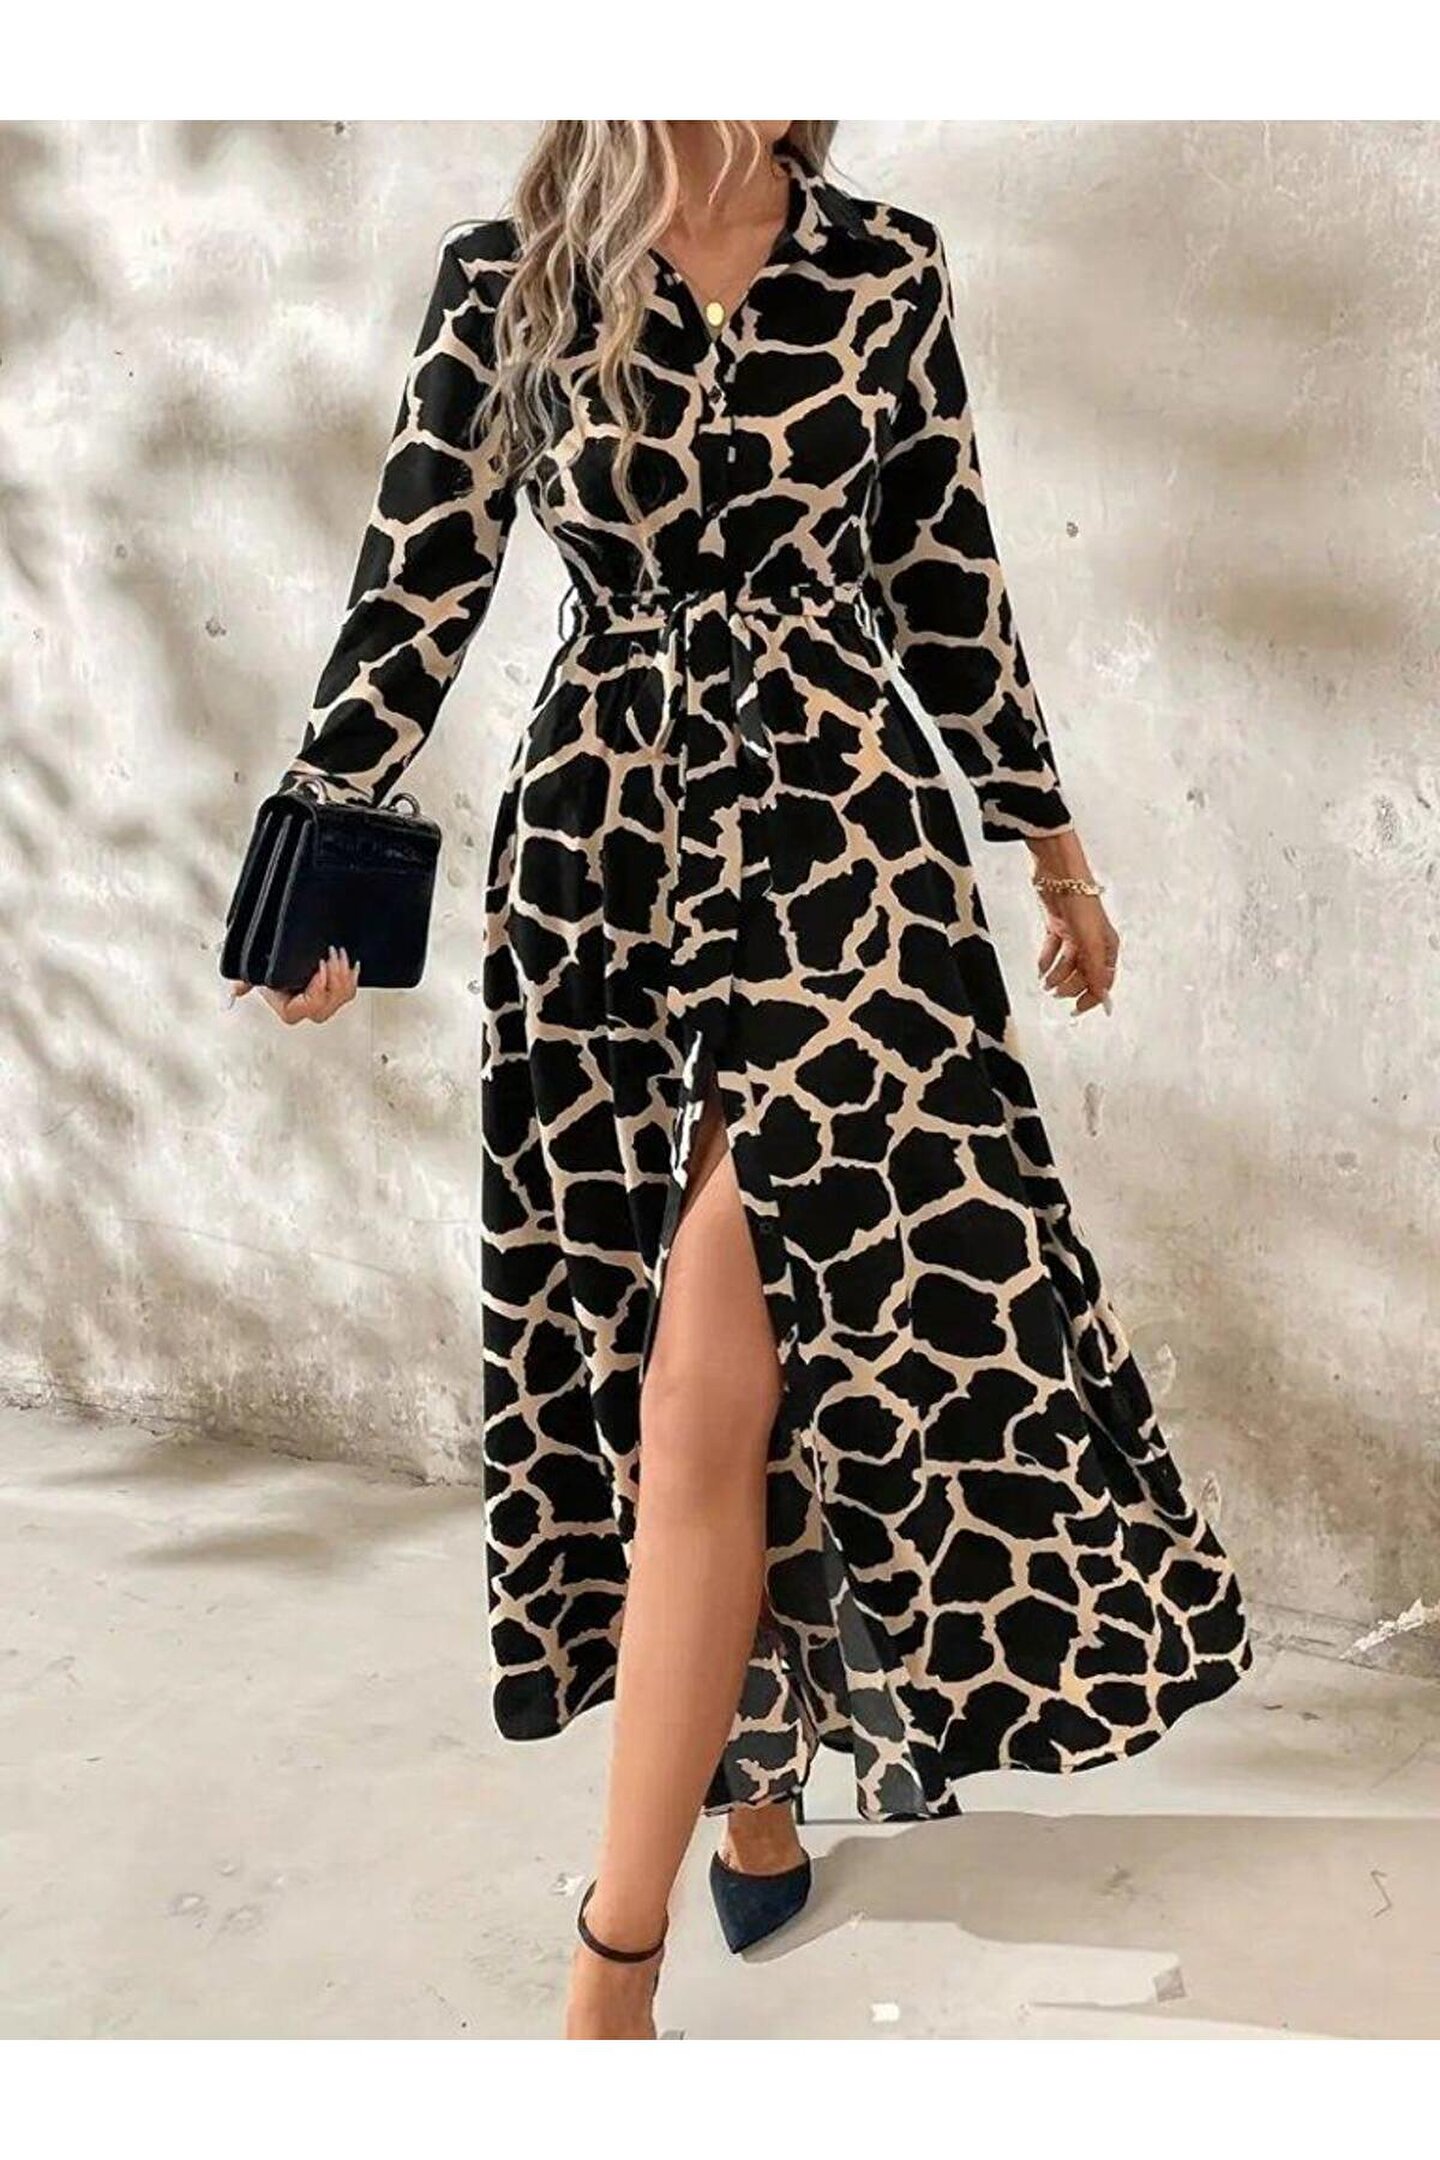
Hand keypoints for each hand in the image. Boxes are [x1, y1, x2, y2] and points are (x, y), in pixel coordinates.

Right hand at [230, 945, 360, 1024]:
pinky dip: (352, 977)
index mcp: (291, 1010)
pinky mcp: (337, 992)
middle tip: (331, 956)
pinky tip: (351, 964)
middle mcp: (309, 1010)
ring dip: (343, 974)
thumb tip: (234, 993)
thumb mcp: (255, 972)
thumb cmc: (269, 967)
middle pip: (329, 1004)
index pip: (309, 1006)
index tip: (318, 968)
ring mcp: (325, 1002)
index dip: (317, 989)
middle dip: (334, 979)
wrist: (281, 957)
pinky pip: (350, 991)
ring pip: (342, 996)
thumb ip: (244, 982)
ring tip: (337, 953)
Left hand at [1025, 832, 1117, 1016]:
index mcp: (1107, 945)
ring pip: (1067, 963)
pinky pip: (1052, 950)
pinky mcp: (1057, 925)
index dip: (1092, 996)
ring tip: (1045, 983)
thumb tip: (1101, 996)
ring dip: (1056, 976)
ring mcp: (1075, 933)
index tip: (1077, 1010)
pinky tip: (1040, 969)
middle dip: (1070, 986)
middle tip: (1054, 993)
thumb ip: (1095, 970)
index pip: (1103, 980)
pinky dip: (1046, 960)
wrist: (1058, 874)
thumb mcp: (1090, 941)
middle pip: (1083, 973)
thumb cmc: (1080, 902)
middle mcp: (1093, 941)